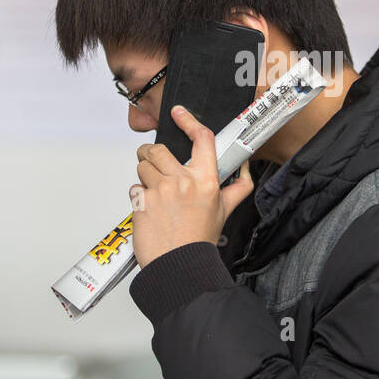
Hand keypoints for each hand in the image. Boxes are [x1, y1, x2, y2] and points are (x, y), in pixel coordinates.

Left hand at [129, 105, 254, 267]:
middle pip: (159, 149)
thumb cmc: (199, 241)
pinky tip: (149, 209)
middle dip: (151, 153)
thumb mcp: (224, 211)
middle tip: (153, 162)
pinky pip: (134, 187)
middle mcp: (183, 182)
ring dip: (144, 174)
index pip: (202, 139)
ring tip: (154, 192)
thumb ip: (237, 187)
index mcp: (206, 181)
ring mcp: (161, 191)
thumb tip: (245, 170)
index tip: (178, 113)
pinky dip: (138, 196)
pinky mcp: (142, 202)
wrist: (179, 266)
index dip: (189, 121)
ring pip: (143, 165)